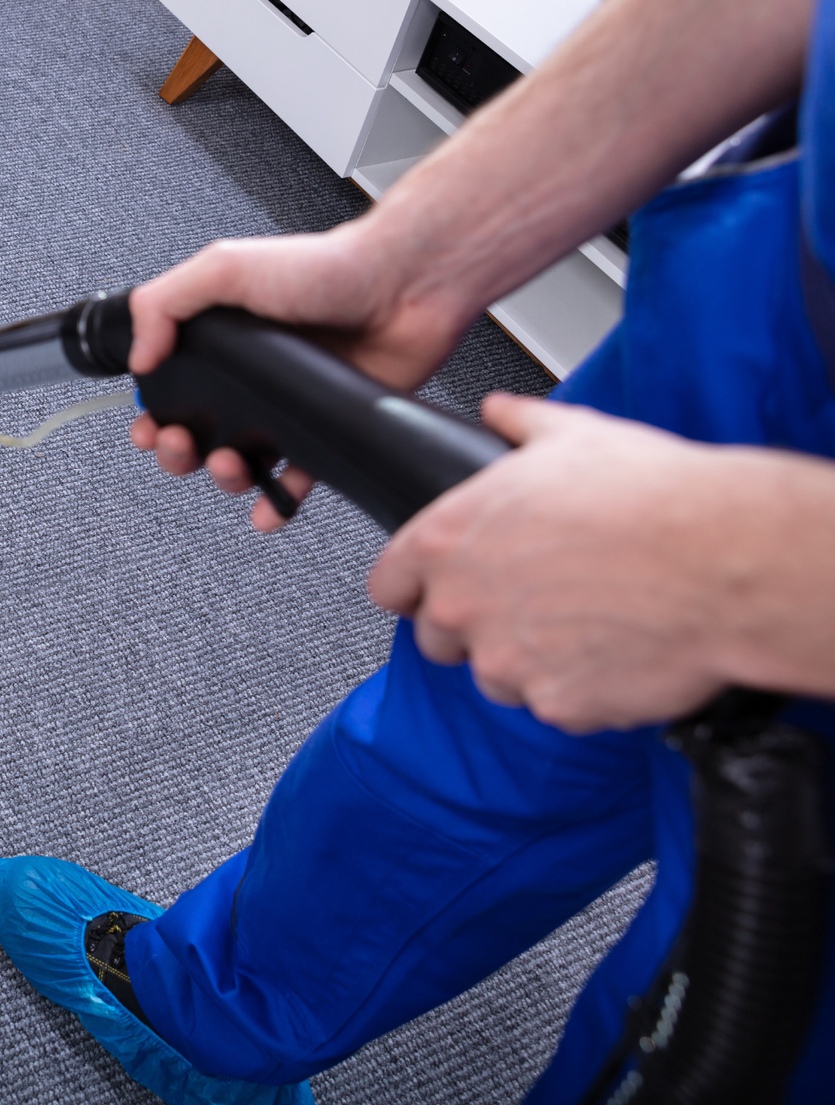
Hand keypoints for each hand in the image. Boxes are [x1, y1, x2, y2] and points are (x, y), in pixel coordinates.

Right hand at [127, 223, 471, 529]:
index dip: (152, 413)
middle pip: (197, 432)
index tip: (148, 426)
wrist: (404, 286)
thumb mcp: (224, 268)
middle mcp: (251, 374)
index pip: (169, 385)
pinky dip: (278, 502)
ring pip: (241, 462)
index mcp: (221, 337)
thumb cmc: (326, 267)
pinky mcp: (325, 426)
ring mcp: (287, 403)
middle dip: (179, 452)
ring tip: (231, 466)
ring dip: (225, 478)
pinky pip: (296, 478)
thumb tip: (137, 357)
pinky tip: (267, 510)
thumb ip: (163, 303)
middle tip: (183, 446)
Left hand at [368, 394, 834, 731]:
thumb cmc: (652, 498)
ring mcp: (507, 661)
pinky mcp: (556, 704)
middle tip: (528, 601)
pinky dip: (576, 687)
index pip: (389, 583)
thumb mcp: (572, 434)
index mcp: (449, 539)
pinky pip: (552, 705)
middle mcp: (464, 605)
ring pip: (494, 676)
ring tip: (580, 621)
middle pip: (437, 636)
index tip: (435, 586)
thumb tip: (499, 411)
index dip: (413, 585)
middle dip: (472, 624)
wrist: (726, 560)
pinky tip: (613, 649)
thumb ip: (519, 424)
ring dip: (524, 659)